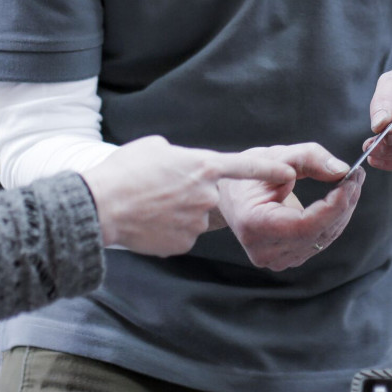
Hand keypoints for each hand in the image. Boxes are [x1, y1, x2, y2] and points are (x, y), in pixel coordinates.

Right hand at [81, 136, 296, 256]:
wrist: (100, 207)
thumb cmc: (123, 171)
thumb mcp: (153, 147)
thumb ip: (177, 156)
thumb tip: (182, 164)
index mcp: (201, 166)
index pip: (245, 167)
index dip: (269, 170)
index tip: (291, 174)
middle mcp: (205, 195)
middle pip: (209, 196)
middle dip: (191, 195)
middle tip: (160, 191)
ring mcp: (196, 222)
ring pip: (194, 217)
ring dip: (177, 212)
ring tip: (147, 206)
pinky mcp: (183, 243)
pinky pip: (181, 235)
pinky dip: (167, 230)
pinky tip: (147, 223)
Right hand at [218, 143, 362, 271]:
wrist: (229, 195)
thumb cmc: (248, 173)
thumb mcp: (276, 156)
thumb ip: (308, 158)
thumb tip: (341, 170)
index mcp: (254, 226)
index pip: (305, 225)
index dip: (334, 205)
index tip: (351, 180)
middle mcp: (264, 251)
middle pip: (318, 233)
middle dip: (343, 204)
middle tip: (357, 176)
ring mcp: (275, 259)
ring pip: (323, 239)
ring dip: (342, 211)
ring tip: (351, 183)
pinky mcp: (286, 258)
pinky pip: (318, 241)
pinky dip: (333, 219)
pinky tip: (340, 198)